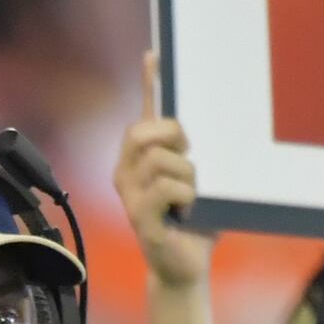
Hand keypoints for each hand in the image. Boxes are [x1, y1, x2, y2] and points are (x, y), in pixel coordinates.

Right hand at [119, 53, 211, 291]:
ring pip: (161, 161)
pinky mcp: (140, 219)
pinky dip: (186, 195)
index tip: (154, 56)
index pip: (143, 118)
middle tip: (189, 158)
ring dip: (188, 176)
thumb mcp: (195, 179)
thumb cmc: (193, 221)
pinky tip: (187, 210)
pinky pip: (166, 188)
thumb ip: (189, 154)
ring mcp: (130, 198)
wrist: (186, 267)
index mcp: (139, 163)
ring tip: (191, 198)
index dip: (149, 85)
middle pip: (143, 132)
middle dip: (172, 138)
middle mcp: (127, 176)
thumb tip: (196, 124)